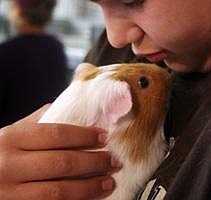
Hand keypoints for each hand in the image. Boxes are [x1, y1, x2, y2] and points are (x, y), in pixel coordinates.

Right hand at [0, 106, 117, 198]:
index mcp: (11, 139)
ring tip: (107, 182)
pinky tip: (87, 199)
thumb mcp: (9, 134)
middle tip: (113, 160)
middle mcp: (10, 165)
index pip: (56, 134)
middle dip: (93, 161)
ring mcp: (11, 193)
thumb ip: (35, 122)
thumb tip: (64, 107)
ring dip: (88, 187)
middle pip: (61, 162)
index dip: (84, 135)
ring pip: (58, 191)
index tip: (103, 136)